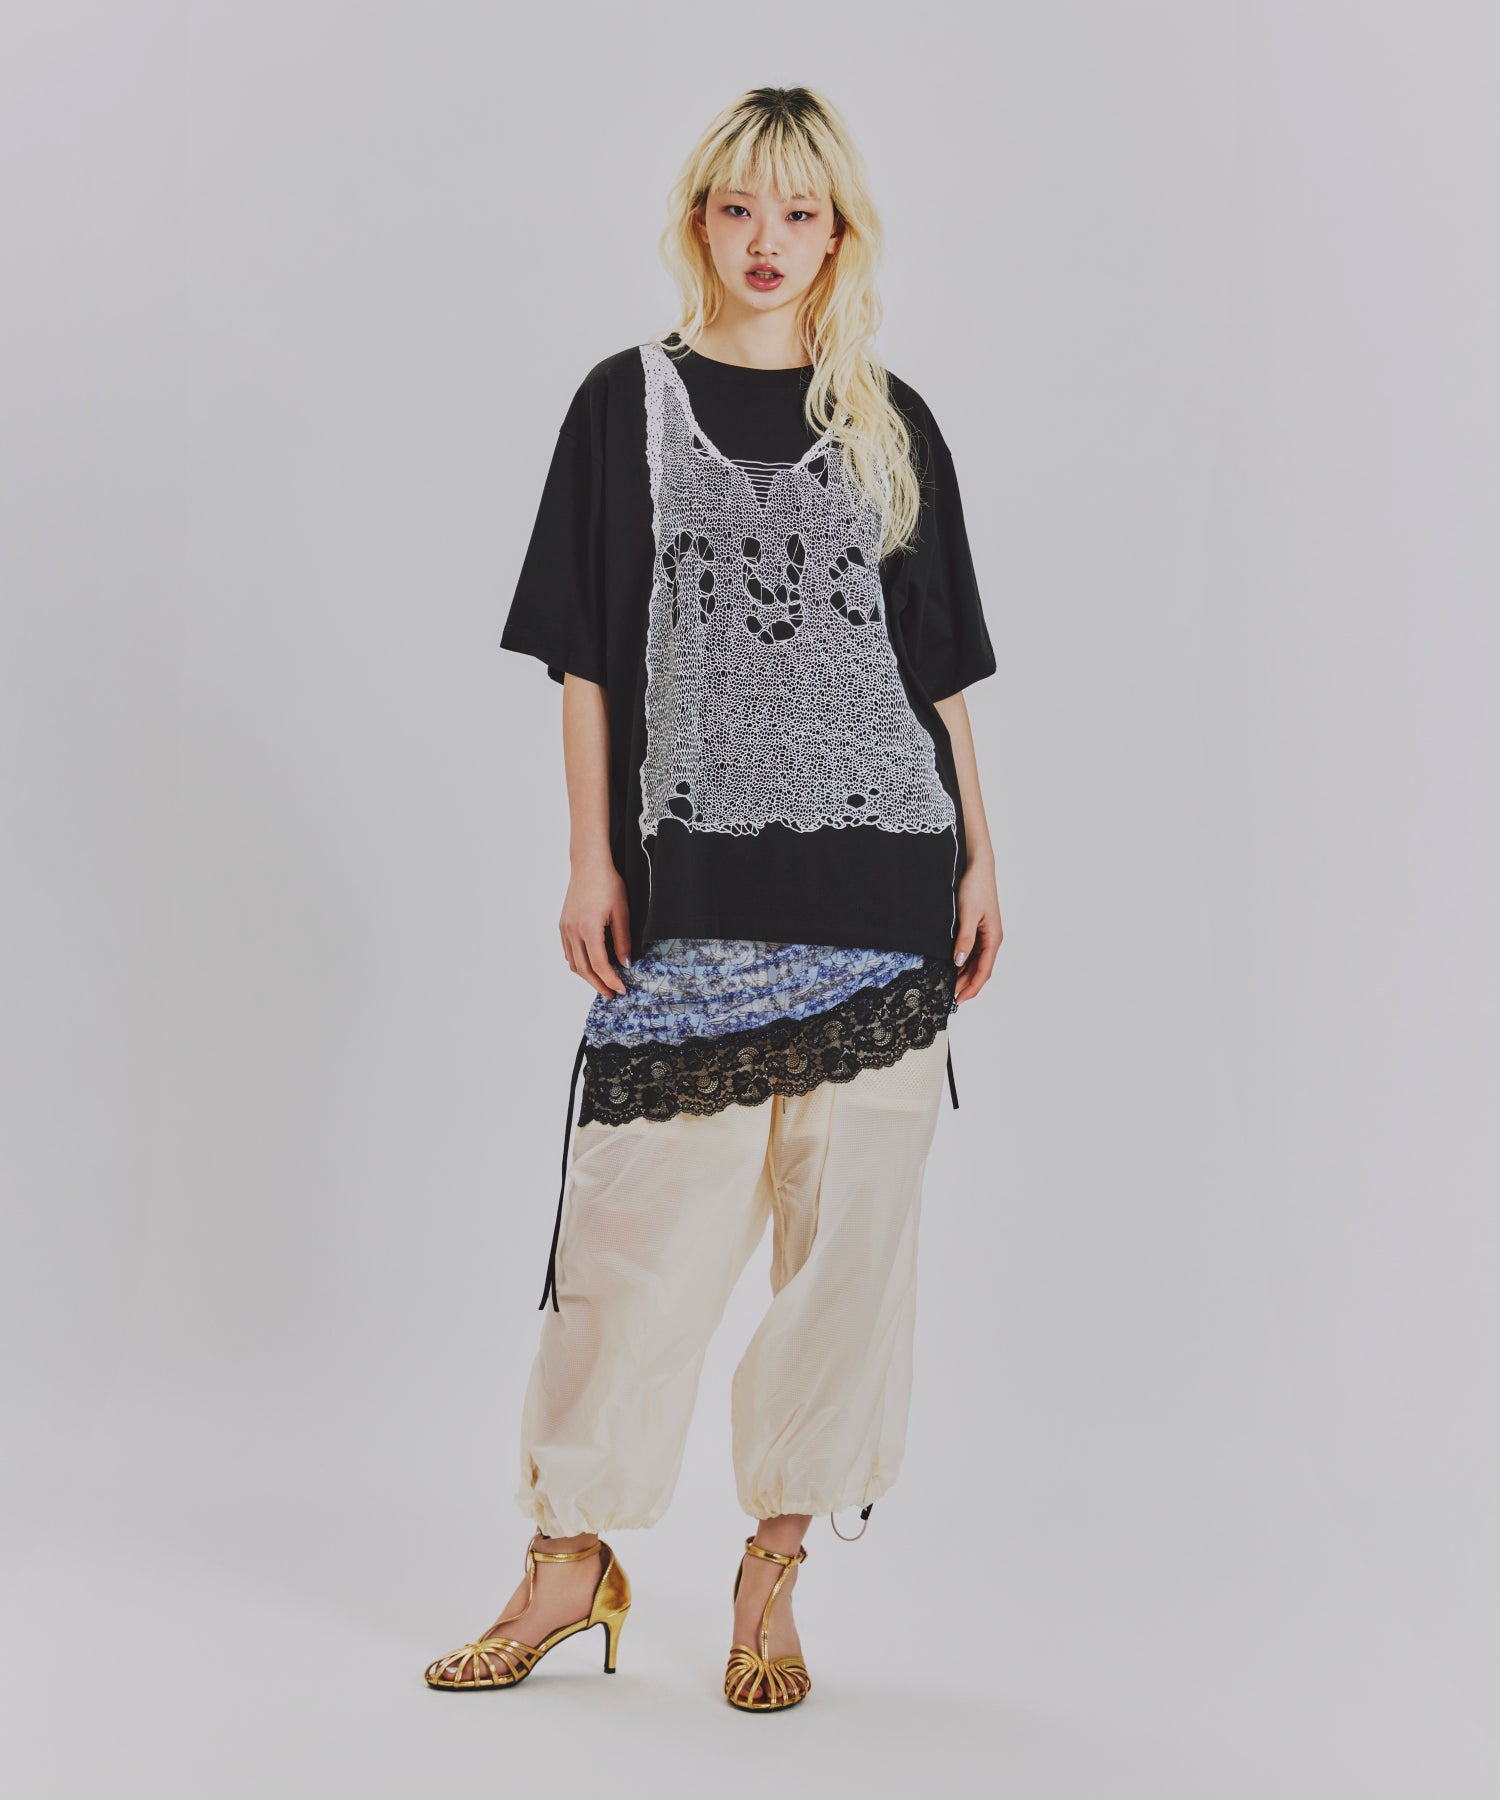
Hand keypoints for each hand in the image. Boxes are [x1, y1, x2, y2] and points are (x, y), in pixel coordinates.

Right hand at [560, 861, 631, 997]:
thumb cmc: (608, 884)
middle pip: (583, 969)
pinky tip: (590, 966)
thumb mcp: (622, 912)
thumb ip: (623, 940)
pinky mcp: (563, 925)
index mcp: (588, 929)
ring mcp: (565, 929)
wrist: (589, 866)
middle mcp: (572, 931)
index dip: (611, 980)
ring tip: (602, 984)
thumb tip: (625, 964)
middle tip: (612, 994)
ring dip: (588, 977)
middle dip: (598, 985)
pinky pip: (569, 952)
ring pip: (574, 963)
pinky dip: (579, 964)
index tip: (621, 989)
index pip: (599, 965)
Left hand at [952, 854, 1001, 1003]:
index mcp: (993, 938)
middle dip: (966, 984)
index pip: (984, 971)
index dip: (972, 987)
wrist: (977, 866)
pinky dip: (962, 962)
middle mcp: (991, 939)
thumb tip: (959, 962)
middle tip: (948, 996)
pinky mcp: (976, 928)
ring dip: (963, 975)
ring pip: (975, 962)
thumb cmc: (976, 887)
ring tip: (948, 986)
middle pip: (979, 969)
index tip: (959, 999)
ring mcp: (984, 934)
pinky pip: (971, 951)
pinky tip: (951, 967)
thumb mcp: (967, 914)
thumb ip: (965, 939)